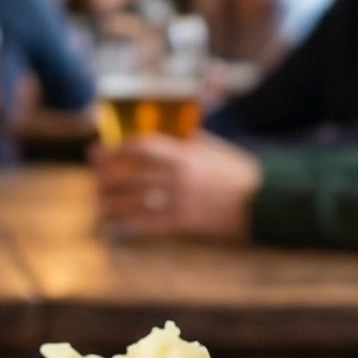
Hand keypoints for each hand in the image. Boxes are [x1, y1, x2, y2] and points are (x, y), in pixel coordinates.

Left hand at [94, 131, 261, 240]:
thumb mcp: (214, 149)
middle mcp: (180, 176)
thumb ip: (189, 141)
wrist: (263, 200)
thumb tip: (167, 132)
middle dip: (108, 176)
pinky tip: (119, 225)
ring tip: (101, 202)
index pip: (143, 147)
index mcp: (186, 154)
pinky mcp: (186, 223)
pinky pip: (152, 225)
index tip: (99, 150)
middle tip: (94, 176)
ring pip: (137, 202)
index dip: (117, 149)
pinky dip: (133, 225)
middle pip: (133, 176)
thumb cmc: (237, 172)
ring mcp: (181, 201)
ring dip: (114, 202)